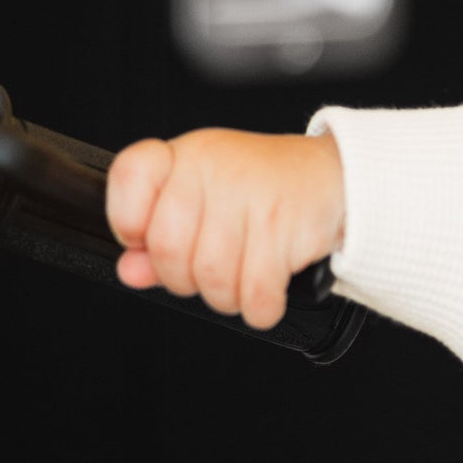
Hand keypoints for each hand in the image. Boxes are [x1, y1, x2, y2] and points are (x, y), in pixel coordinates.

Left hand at [107, 128, 345, 327]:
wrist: (335, 178)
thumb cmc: (265, 188)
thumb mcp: (205, 197)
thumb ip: (158, 235)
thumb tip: (130, 271)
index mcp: (187, 155)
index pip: (129, 177)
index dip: (126, 221)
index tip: (144, 239)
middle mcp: (215, 168)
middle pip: (167, 248)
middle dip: (182, 278)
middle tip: (205, 271)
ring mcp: (250, 195)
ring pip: (211, 277)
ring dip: (225, 297)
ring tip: (241, 280)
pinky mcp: (283, 227)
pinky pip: (254, 292)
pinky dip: (258, 307)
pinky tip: (265, 294)